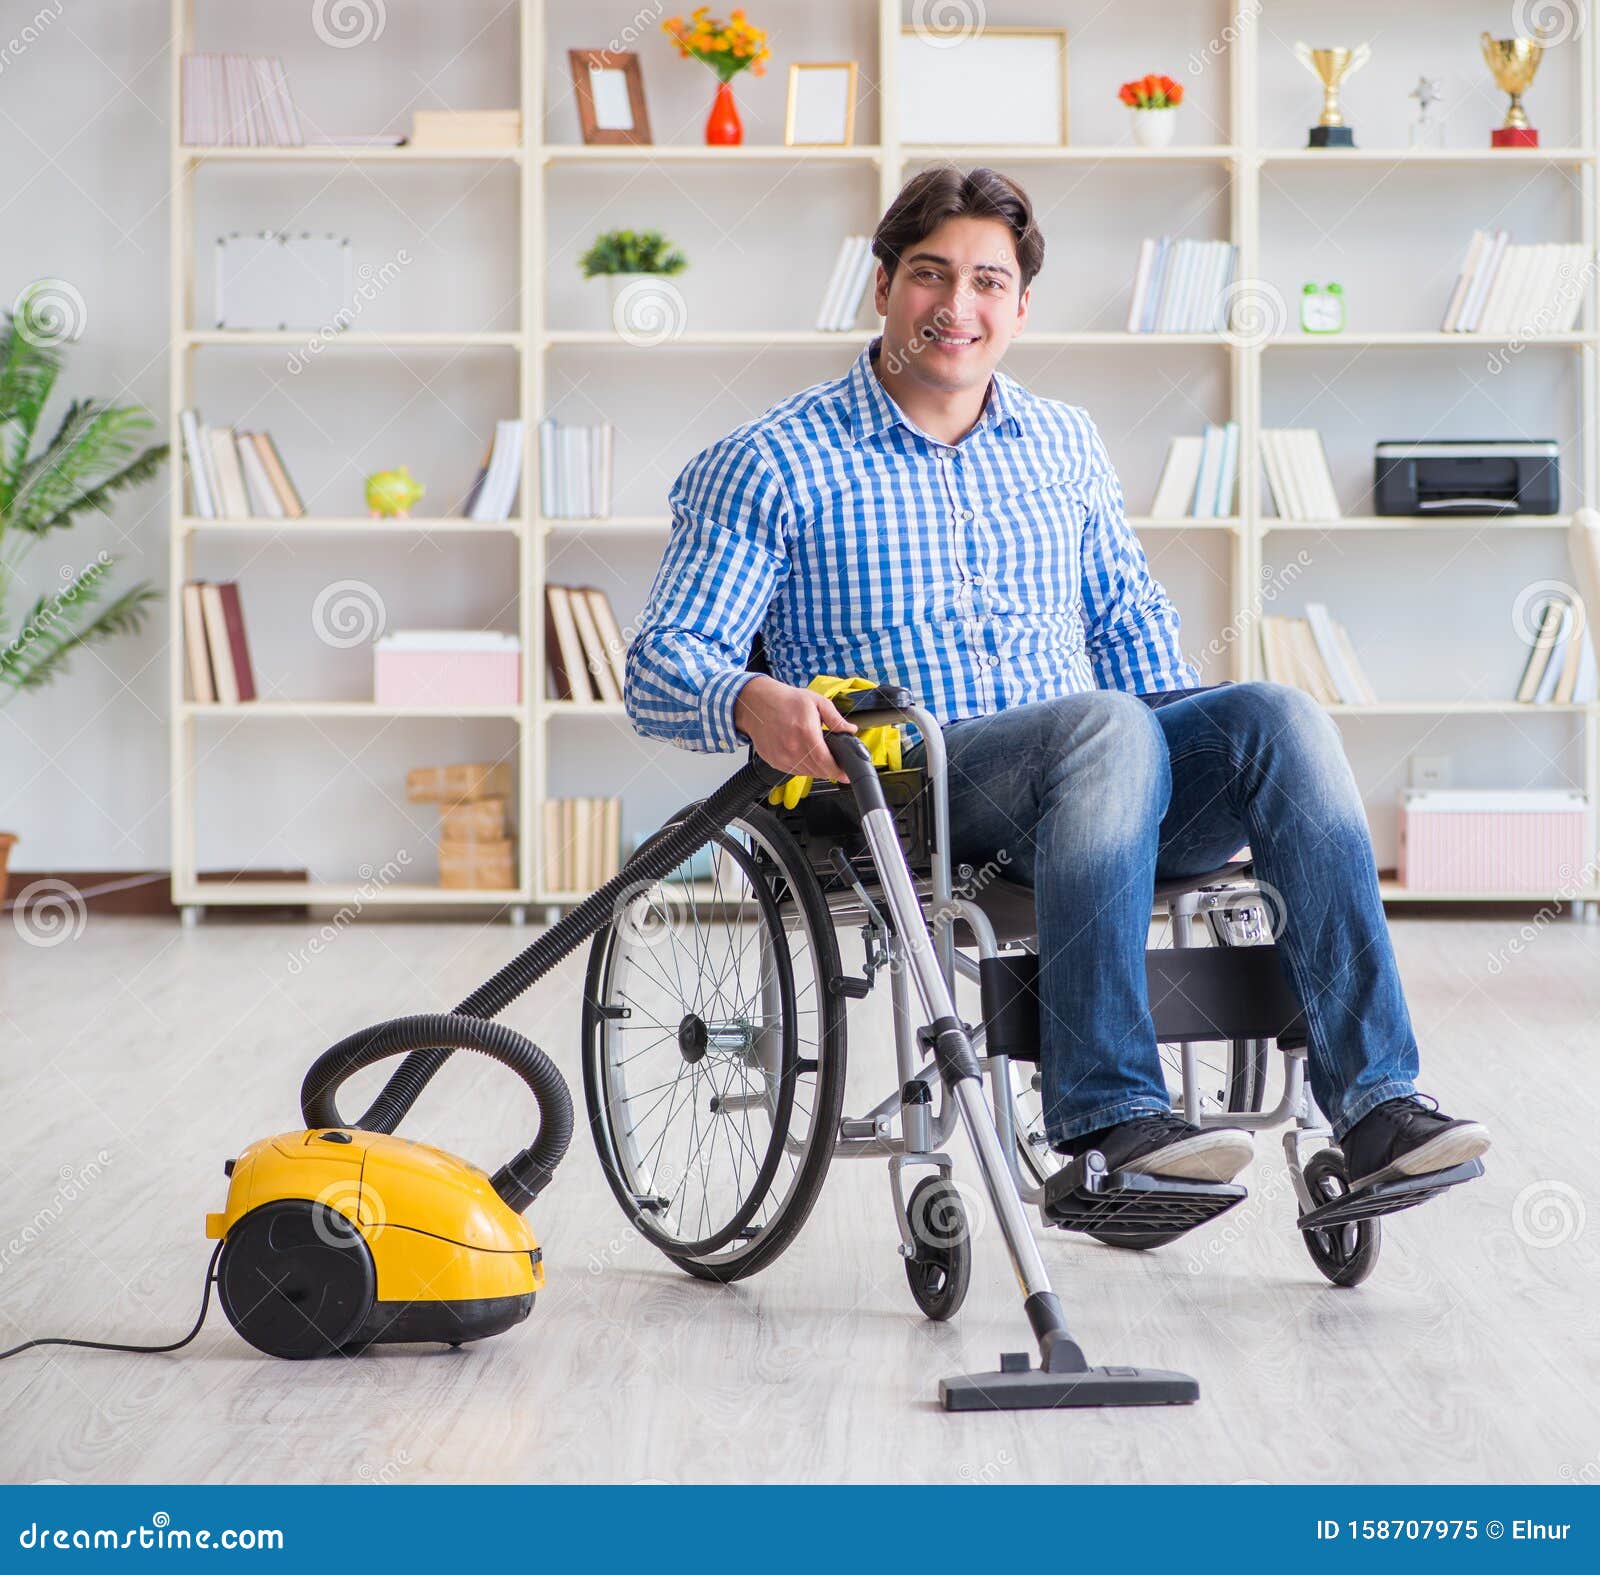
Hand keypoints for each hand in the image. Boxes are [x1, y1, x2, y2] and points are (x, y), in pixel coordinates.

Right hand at [734, 675, 856, 783]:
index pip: (825, 762)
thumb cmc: (786, 700)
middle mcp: (792, 748)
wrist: (757, 703)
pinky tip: (804, 755)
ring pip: (807, 773)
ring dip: (817, 769)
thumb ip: (835, 718)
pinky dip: (803, 768)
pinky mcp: (774, 761)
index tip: (845, 774)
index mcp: (806, 732)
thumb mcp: (816, 701)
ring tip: (819, 756)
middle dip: (830, 770)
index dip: (838, 771)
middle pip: (818, 771)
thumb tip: (850, 730)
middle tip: (835, 763)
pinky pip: (794, 771)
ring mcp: (782, 757)